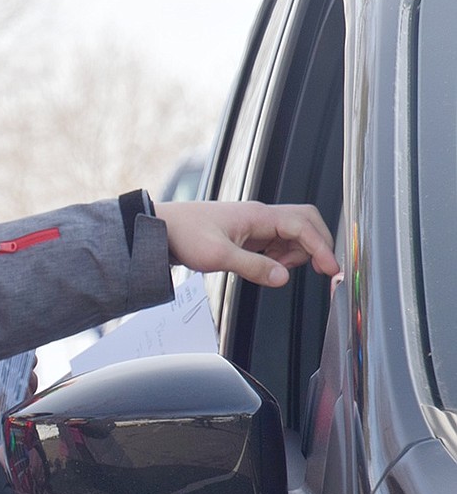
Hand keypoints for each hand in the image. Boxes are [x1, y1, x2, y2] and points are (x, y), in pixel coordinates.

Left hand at [155, 201, 339, 286]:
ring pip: (293, 235)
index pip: (303, 226)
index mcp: (258, 215)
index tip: (331, 269)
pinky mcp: (248, 235)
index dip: (321, 247)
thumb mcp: (218, 256)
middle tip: (317, 270)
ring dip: (295, 254)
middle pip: (305, 224)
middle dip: (315, 246)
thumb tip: (283, 277)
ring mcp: (255, 225)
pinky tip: (265, 266)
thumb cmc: (184, 234)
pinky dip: (279, 256)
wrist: (162, 229)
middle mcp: (260, 216)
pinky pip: (277, 243)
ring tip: (273, 269)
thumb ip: (253, 267)